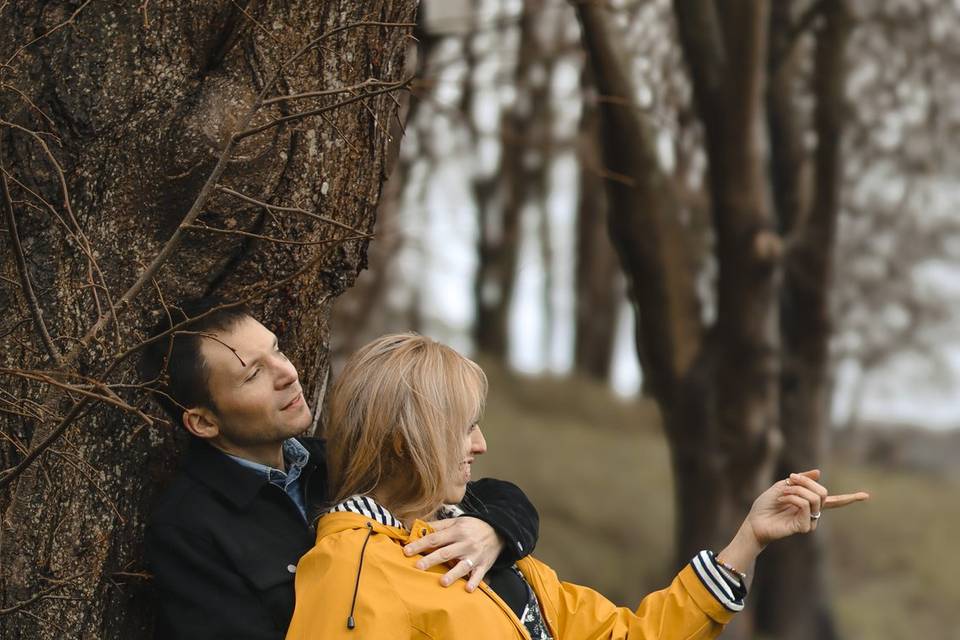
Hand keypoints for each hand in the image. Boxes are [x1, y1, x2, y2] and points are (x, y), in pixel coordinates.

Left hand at [402, 517, 502, 591]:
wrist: (498, 530)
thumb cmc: (472, 527)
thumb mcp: (456, 521)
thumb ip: (437, 526)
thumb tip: (417, 528)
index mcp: (456, 531)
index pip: (435, 538)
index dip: (420, 544)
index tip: (407, 550)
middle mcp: (465, 543)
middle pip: (446, 552)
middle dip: (431, 560)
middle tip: (418, 567)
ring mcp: (475, 555)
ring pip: (462, 566)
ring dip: (453, 574)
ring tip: (443, 582)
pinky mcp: (484, 565)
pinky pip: (479, 575)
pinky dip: (474, 582)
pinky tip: (468, 589)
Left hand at [746, 469, 869, 545]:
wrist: (754, 521)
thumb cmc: (766, 505)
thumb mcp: (783, 486)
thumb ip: (801, 480)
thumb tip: (819, 472)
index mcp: (809, 502)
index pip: (834, 501)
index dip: (851, 498)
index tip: (867, 495)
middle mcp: (813, 512)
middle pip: (824, 492)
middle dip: (806, 482)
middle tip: (789, 480)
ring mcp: (811, 521)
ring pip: (816, 498)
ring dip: (798, 489)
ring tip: (782, 493)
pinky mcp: (805, 527)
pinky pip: (805, 504)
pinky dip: (793, 497)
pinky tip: (782, 500)